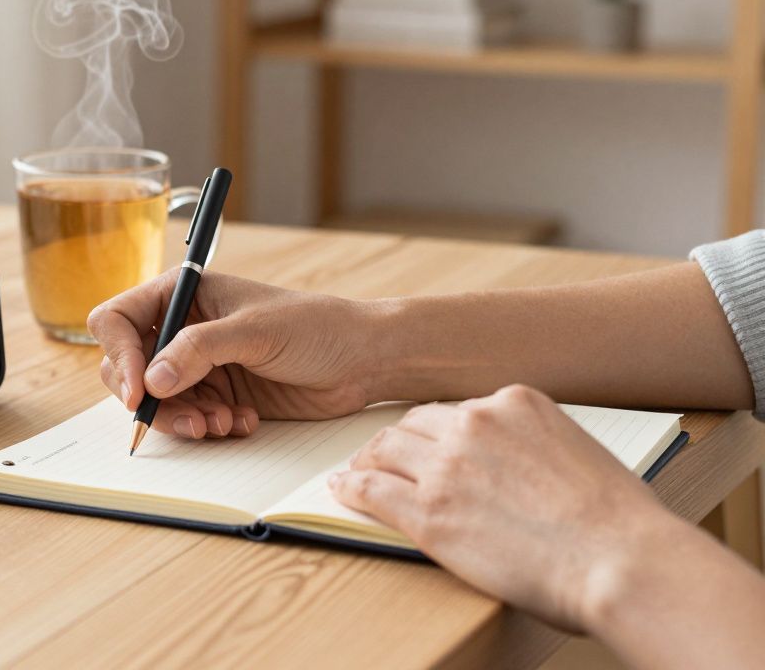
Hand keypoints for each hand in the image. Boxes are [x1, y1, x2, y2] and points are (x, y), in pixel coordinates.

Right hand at [87, 270, 379, 439]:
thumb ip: (199, 350)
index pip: (118, 320)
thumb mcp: (254, 331)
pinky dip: (206, 426)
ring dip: (183, 419)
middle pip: (127, 366)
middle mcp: (182, 327)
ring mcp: (197, 364)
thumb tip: (151, 380)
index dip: (120, 356)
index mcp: (183, 294)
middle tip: (188, 420)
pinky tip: (242, 421)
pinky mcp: (216, 394)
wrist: (363, 361)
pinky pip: (187, 418)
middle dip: (152, 399)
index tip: (139, 391)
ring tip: (222, 422)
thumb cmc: (317, 326)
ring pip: (156, 400)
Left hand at [330, 384, 680, 630]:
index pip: (458, 409)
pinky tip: (342, 489)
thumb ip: (535, 446)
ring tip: (356, 470)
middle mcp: (475, 424)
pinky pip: (372, 489)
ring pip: (386, 449)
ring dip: (367, 459)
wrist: (620, 559)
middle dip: (398, 440)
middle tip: (383, 454)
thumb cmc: (616, 521)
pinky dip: (351, 487)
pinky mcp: (428, 512)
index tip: (429, 442)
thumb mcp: (577, 453)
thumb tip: (515, 466)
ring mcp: (447, 466)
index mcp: (516, 403)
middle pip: (415, 423)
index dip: (438, 430)